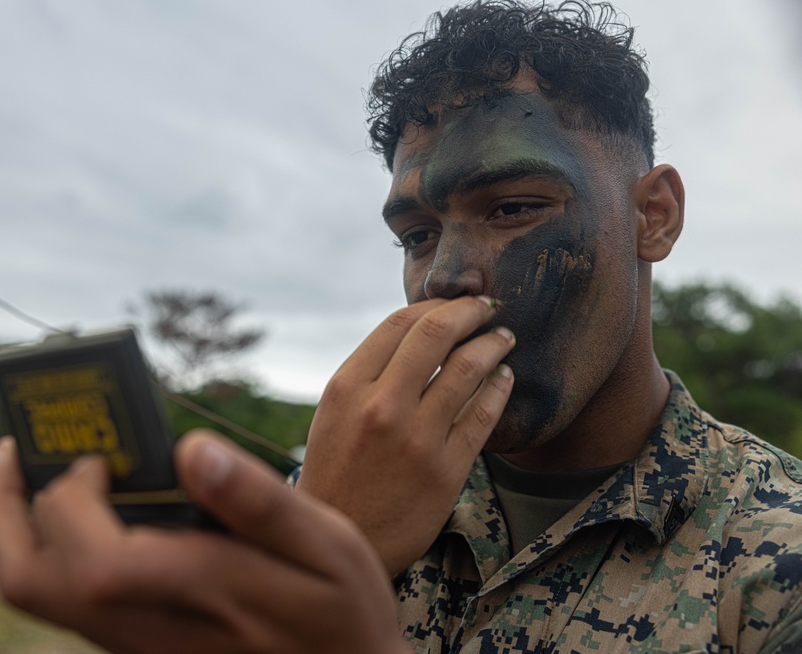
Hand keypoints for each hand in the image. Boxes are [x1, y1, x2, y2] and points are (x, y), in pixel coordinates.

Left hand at [0, 431, 410, 653]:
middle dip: (2, 508)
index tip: (98, 454)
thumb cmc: (339, 609)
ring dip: (15, 528)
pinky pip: (63, 600)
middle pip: (33, 584)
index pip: (96, 560)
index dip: (71, 498)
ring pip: (40, 598)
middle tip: (16, 449)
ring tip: (31, 469)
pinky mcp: (134, 646)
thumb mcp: (328, 547)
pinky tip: (77, 508)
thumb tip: (191, 449)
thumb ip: (259, 502)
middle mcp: (150, 632)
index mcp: (205, 598)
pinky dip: (46, 547)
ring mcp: (136, 646)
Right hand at [295, 296, 514, 575]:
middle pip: (436, 333)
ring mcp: (417, 439)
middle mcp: (381, 407)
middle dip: (470, 311)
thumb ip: (370, 373)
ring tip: (503, 338)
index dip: (434, 303)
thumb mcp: (334, 413)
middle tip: (487, 306)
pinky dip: (500, 386)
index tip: (453, 301)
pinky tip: (505, 377)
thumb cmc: (337, 471)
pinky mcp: (447, 470)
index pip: (399, 323)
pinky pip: (483, 413)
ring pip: (468, 368)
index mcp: (347, 387)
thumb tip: (420, 331)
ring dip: (492, 343)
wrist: (343, 537)